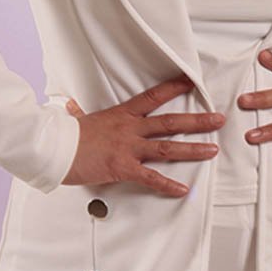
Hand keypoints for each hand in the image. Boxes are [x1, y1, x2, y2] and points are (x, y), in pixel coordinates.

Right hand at [58, 74, 224, 196]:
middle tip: (219, 119)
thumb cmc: (64, 136)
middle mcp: (130, 128)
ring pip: (167, 147)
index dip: (173, 88)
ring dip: (192, 149)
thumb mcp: (75, 120)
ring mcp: (128, 147)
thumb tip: (70, 107)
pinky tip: (183, 189)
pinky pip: (150, 177)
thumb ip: (78, 114)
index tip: (191, 81)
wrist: (52, 147)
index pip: (153, 97)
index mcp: (121, 114)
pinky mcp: (123, 167)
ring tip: (212, 150)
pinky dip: (167, 184)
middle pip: (170, 122)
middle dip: (197, 121)